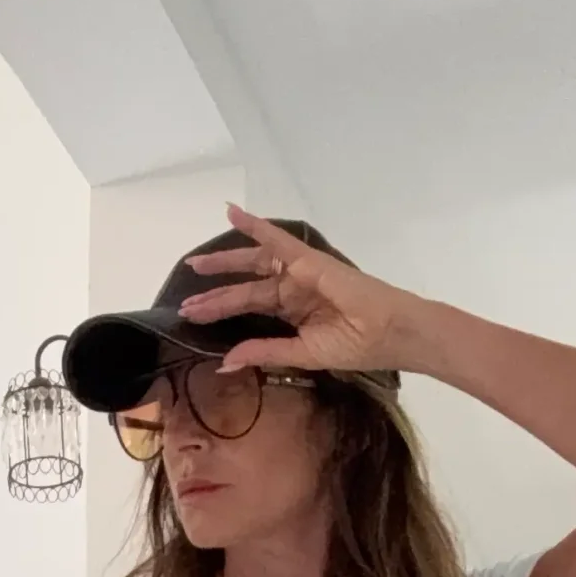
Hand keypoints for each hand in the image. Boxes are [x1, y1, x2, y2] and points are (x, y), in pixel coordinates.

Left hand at [180, 202, 419, 375]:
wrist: (390, 332)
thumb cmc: (357, 346)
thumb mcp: (303, 355)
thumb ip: (265, 353)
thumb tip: (226, 362)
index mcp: (293, 314)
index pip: (251, 310)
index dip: (223, 313)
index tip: (195, 320)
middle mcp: (293, 290)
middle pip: (247, 288)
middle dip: (216, 293)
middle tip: (185, 300)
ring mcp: (299, 273)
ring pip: (254, 264)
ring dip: (224, 263)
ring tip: (194, 266)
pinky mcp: (307, 260)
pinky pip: (276, 239)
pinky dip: (255, 226)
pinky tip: (231, 214)